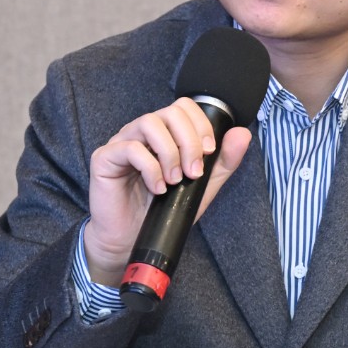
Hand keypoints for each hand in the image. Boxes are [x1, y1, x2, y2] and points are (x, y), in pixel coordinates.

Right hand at [82, 98, 251, 284]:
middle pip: (170, 111)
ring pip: (150, 123)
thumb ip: (222, 162)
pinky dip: (150, 168)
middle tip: (193, 172)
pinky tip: (157, 188)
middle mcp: (143, 133)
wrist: (131, 240)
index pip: (184, 107)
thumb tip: (242, 133)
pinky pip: (130, 148)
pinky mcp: (105, 157)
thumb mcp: (202, 187)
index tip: (208, 153)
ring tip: (175, 180)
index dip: (201, 125)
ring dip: (170, 153)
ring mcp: (122, 142)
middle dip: (189, 141)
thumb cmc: (163, 211)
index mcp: (164, 134)